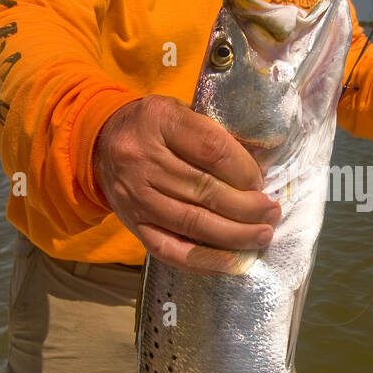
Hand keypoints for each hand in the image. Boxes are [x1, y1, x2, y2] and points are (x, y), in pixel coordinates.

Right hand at [92, 95, 280, 273]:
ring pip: (192, 223)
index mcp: (159, 121)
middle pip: (205, 189)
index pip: (211, 149)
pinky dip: (205, 260)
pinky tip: (233, 261)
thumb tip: (261, 168)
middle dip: (246, 207)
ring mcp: (135, 196)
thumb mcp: (179, 111)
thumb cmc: (154, 127)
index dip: (243, 170)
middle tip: (272, 213)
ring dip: (234, 235)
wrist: (100, 142)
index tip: (261, 182)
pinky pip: (171, 250)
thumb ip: (213, 134)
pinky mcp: (133, 225)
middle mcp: (143, 159)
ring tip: (262, 235)